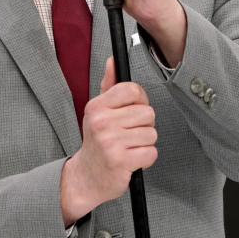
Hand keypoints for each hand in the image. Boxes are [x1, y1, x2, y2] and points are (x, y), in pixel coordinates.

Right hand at [60, 57, 157, 224]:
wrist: (87, 176)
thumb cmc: (97, 142)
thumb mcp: (98, 112)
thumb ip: (108, 85)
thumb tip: (112, 61)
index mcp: (97, 106)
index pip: (132, 90)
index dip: (140, 100)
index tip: (133, 111)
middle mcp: (101, 122)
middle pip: (147, 113)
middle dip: (144, 126)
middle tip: (128, 134)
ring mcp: (110, 142)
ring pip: (151, 134)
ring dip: (144, 143)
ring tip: (128, 147)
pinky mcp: (120, 161)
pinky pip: (151, 153)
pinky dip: (145, 159)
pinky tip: (131, 160)